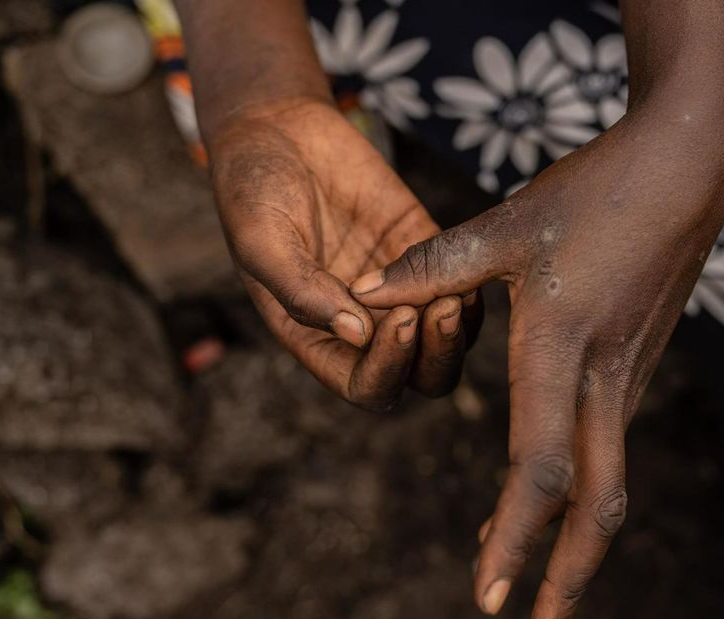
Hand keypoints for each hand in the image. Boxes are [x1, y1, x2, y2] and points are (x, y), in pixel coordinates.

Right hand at [209, 97, 479, 409]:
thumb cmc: (252, 189)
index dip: (388, 369)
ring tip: (458, 289)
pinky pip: (461, 281)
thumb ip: (303, 292)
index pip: (365, 386)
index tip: (398, 320)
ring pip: (447, 335)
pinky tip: (470, 260)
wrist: (276, 128)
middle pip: (418, 373)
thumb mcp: (263, 241)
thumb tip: (356, 336)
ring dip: (459, 324)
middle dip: (436, 354)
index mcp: (317, 338)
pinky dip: (471, 281)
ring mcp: (397, 289)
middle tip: (441, 308)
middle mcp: (362, 324)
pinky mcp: (422, 248)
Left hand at [350, 109, 723, 618]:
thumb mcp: (510, 222)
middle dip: (568, 576)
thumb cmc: (596, 188)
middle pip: (597, 503)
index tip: (489, 596)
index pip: (538, 467)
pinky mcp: (634, 363)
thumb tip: (366, 296)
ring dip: (568, 536)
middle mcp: (601, 375)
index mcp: (561, 344)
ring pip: (606, 478)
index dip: (513, 537)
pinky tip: (544, 489)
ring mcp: (627, 373)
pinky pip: (606, 441)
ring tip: (523, 575)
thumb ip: (436, 267)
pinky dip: (577, 484)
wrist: (688, 168)